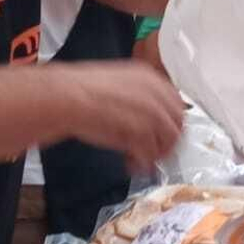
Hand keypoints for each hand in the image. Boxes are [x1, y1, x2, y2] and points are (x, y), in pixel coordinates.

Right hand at [46, 61, 184, 167]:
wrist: (65, 98)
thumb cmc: (81, 91)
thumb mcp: (118, 86)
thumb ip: (137, 100)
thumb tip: (145, 121)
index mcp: (150, 77)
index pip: (175, 103)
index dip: (170, 122)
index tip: (162, 135)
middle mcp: (156, 92)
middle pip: (178, 122)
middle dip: (167, 141)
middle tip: (153, 154)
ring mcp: (152, 111)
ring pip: (169, 140)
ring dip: (156, 154)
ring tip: (138, 161)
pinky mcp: (142, 131)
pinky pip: (151, 154)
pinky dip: (143, 163)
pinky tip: (131, 165)